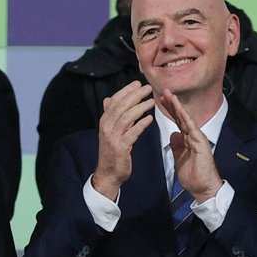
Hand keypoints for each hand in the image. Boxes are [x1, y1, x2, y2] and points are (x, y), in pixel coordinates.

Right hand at [92, 81, 156, 200]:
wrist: (108, 173)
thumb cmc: (112, 151)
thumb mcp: (108, 131)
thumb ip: (111, 115)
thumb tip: (109, 99)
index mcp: (104, 121)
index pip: (114, 101)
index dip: (126, 90)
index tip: (137, 83)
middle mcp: (107, 127)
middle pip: (121, 106)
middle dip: (135, 95)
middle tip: (148, 88)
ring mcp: (113, 137)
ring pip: (126, 117)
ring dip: (140, 107)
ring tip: (152, 101)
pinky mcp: (121, 147)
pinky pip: (132, 133)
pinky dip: (141, 124)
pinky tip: (150, 118)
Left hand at [156, 90, 223, 201]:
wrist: (203, 188)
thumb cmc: (193, 176)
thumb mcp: (179, 158)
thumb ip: (176, 146)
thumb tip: (173, 135)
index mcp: (187, 139)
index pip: (177, 122)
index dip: (169, 111)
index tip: (160, 101)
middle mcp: (193, 136)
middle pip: (181, 117)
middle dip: (172, 104)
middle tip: (163, 91)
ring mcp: (197, 138)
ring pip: (186, 119)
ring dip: (178, 107)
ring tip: (169, 95)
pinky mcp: (201, 143)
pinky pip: (192, 128)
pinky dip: (186, 118)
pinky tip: (180, 109)